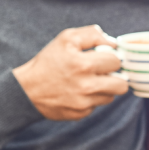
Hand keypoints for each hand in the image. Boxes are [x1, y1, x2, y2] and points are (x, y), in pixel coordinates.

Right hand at [13, 25, 127, 120]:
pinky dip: (91, 99)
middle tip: (104, 73)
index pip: (116, 61)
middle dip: (115, 77)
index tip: (103, 58)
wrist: (26, 90)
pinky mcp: (80, 114)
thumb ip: (92, 34)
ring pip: (111, 97)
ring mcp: (84, 103)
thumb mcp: (66, 39)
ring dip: (104, 89)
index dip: (111, 58)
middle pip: (122, 85)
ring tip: (89, 82)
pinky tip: (78, 93)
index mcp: (83, 64)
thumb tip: (113, 42)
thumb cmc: (47, 62)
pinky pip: (96, 106)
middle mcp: (86, 86)